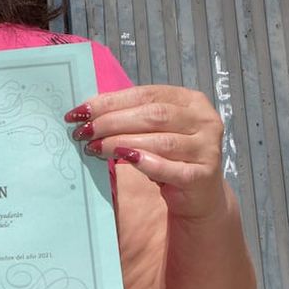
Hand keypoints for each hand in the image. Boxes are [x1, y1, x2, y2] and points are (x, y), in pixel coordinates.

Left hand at [65, 85, 225, 219]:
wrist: (198, 194)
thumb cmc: (169, 155)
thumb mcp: (152, 129)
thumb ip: (130, 115)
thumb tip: (87, 112)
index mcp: (190, 99)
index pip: (145, 94)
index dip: (110, 101)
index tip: (81, 111)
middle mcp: (204, 120)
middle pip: (152, 115)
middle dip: (112, 122)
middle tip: (84, 131)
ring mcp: (207, 148)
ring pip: (159, 141)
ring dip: (121, 142)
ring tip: (94, 147)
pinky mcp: (203, 176)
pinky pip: (170, 168)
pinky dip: (144, 162)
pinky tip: (124, 158)